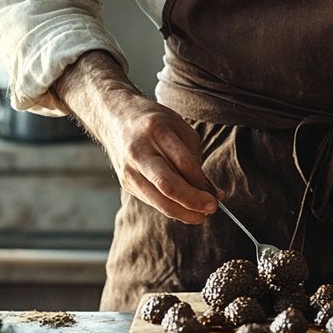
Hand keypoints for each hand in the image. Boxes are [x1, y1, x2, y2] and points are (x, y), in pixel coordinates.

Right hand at [53, 51, 219, 223]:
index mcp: (156, 130)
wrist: (114, 118)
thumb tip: (212, 192)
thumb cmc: (155, 122)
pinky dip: (172, 209)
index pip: (183, 163)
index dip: (202, 183)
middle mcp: (139, 151)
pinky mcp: (126, 183)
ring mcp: (129, 169)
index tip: (218, 196)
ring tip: (202, 215)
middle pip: (168, 185)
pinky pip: (153, 201)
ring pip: (159, 200)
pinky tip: (186, 209)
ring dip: (184, 213)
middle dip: (193, 202)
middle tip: (212, 209)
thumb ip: (194, 159)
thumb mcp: (179, 128)